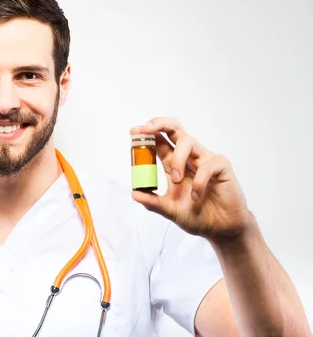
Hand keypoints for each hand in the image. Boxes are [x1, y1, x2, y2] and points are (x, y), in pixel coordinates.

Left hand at [130, 117, 253, 240]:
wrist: (220, 230)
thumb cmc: (197, 216)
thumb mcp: (169, 210)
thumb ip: (152, 202)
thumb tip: (134, 194)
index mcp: (174, 163)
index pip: (160, 141)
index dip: (148, 133)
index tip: (134, 132)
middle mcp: (188, 157)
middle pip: (175, 129)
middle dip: (159, 124)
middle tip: (146, 130)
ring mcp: (204, 160)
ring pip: (188, 141)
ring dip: (177, 160)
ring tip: (176, 181)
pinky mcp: (221, 167)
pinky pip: (206, 165)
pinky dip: (198, 182)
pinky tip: (197, 196)